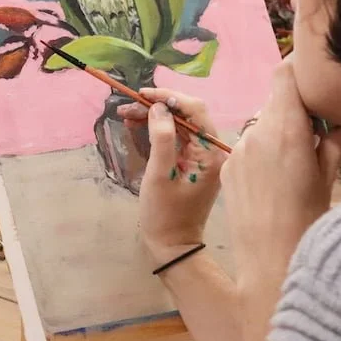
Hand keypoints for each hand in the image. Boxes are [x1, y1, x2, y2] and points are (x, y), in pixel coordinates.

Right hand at [118, 88, 226, 267]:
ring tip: (126, 113)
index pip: (196, 111)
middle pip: (188, 115)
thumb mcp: (159, 176)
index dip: (170, 98)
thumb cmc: (165, 215)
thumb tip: (158, 108)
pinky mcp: (194, 162)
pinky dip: (158, 130)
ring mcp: (204, 157)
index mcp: (212, 154)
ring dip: (155, 117)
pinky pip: (178, 137)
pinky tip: (137, 125)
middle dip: (158, 106)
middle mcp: (213, 151)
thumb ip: (161, 139)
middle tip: (129, 105)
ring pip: (180, 124)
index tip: (144, 94)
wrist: (173, 246)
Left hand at [221, 58, 340, 289]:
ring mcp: (237, 151)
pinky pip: (248, 147)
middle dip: (297, 108)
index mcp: (286, 130)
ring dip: (281, 131)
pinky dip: (264, 151)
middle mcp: (256, 133)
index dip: (301, 70)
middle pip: (276, 100)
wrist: (269, 266)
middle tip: (321, 130)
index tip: (318, 80)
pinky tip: (277, 180)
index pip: (285, 74)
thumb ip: (338, 140)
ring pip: (262, 124)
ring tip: (300, 162)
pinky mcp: (226, 169)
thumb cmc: (308, 223)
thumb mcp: (329, 179)